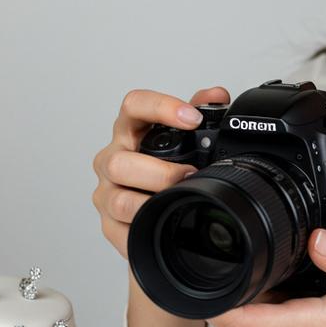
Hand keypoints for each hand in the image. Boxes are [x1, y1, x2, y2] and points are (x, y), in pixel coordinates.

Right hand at [92, 84, 229, 259]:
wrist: (159, 215)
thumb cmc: (168, 171)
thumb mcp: (186, 141)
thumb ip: (201, 114)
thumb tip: (217, 96)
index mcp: (130, 133)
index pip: (134, 106)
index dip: (162, 107)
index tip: (192, 118)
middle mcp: (112, 160)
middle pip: (120, 162)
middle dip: (160, 171)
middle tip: (190, 175)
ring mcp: (108, 194)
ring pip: (120, 200)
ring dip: (153, 201)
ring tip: (179, 201)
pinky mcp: (110, 226)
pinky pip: (123, 231)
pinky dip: (147, 228)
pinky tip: (165, 224)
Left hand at [207, 226, 325, 326]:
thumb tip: (317, 238)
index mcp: (305, 326)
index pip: (236, 320)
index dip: (211, 296)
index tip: (205, 267)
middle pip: (233, 313)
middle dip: (226, 280)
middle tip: (235, 243)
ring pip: (248, 312)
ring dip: (247, 285)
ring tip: (262, 253)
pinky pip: (266, 313)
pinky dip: (265, 292)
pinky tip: (284, 269)